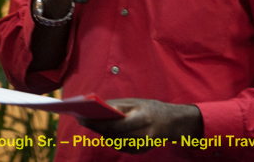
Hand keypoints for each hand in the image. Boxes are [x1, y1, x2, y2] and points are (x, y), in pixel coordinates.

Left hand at [79, 99, 202, 152]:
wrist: (171, 122)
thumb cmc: (150, 108)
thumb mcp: (136, 102)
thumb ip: (118, 105)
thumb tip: (97, 107)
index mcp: (142, 118)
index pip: (115, 124)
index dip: (97, 122)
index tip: (82, 117)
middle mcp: (143, 134)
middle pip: (112, 135)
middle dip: (96, 127)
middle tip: (82, 120)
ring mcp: (142, 145)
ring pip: (114, 142)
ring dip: (102, 133)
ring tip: (91, 123)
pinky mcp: (140, 150)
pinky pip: (121, 146)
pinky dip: (112, 138)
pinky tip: (106, 131)